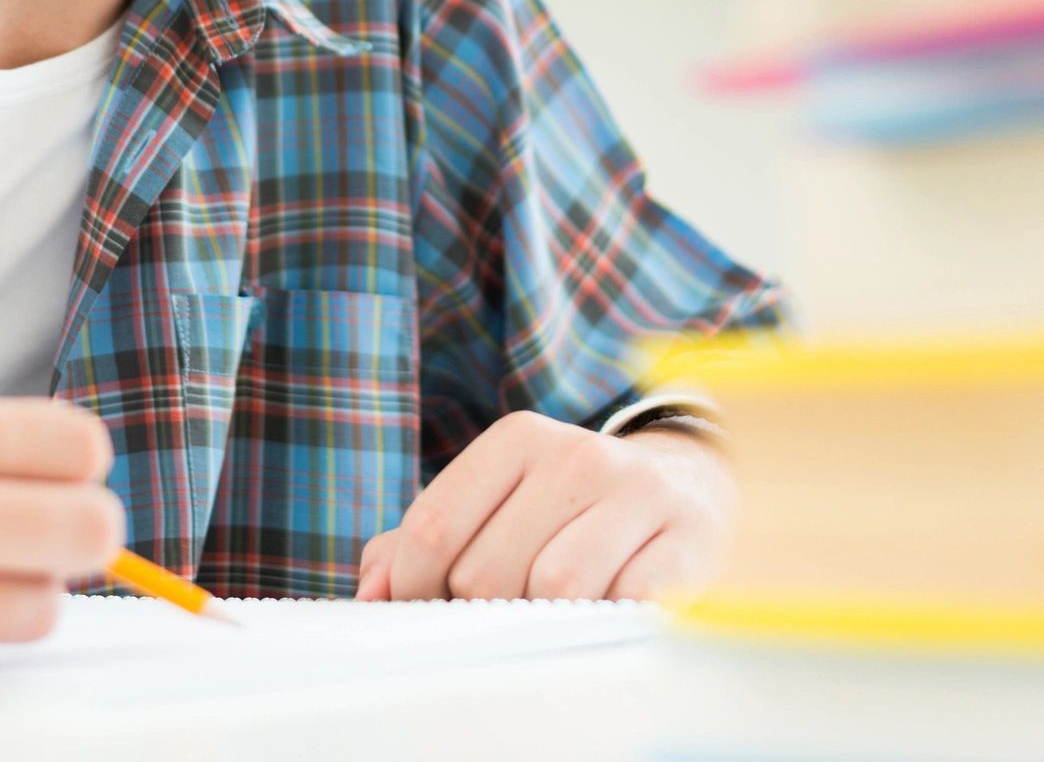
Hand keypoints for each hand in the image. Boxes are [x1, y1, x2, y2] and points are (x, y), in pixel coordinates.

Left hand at [354, 411, 732, 603]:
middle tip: (499, 618)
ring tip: (554, 617)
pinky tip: (607, 614)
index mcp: (517, 439)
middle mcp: (577, 455)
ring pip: (554, 591)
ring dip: (543, 624)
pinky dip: (605, 625)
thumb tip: (371, 594)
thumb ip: (423, 539)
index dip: (413, 588)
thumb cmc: (570, 507)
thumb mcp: (497, 500)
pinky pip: (624, 607)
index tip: (420, 614)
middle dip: (480, 611)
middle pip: (487, 570)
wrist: (693, 486)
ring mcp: (637, 495)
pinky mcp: (690, 542)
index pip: (433, 526)